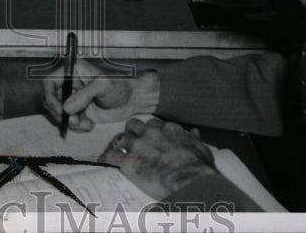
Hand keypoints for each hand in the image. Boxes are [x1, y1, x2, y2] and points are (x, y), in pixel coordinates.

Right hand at [42, 58, 159, 132]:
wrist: (132, 101)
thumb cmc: (120, 87)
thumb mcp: (103, 86)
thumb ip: (84, 95)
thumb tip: (66, 108)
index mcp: (73, 70)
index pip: (50, 82)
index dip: (51, 97)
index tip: (60, 111)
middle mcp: (70, 83)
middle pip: (51, 100)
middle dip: (61, 114)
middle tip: (75, 122)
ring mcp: (73, 98)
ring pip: (59, 113)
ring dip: (70, 122)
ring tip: (87, 125)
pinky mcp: (78, 110)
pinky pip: (69, 121)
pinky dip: (76, 126)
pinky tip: (90, 125)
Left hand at [100, 117, 215, 197]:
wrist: (190, 180)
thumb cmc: (199, 167)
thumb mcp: (201, 148)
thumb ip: (194, 139)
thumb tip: (195, 132)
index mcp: (168, 129)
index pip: (154, 124)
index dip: (151, 131)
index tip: (151, 138)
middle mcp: (151, 133)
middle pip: (134, 125)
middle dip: (133, 133)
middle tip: (133, 144)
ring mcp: (138, 146)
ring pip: (122, 138)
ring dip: (121, 146)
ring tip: (120, 153)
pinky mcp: (129, 162)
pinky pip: (111, 156)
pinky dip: (107, 158)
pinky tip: (104, 161)